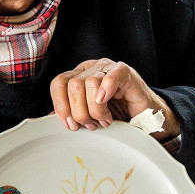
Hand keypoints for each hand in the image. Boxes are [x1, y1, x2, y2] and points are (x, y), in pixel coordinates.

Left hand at [50, 58, 179, 137]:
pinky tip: (105, 101)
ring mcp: (108, 68)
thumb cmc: (117, 115)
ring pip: (89, 83)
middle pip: (72, 85)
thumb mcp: (88, 116)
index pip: (59, 83)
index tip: (69, 124)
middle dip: (80, 112)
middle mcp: (90, 69)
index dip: (61, 105)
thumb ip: (71, 113)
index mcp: (78, 77)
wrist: (144, 117)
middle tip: (92, 125)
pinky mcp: (125, 72)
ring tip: (105, 120)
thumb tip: (50, 117)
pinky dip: (106, 88)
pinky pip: (111, 75)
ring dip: (96, 109)